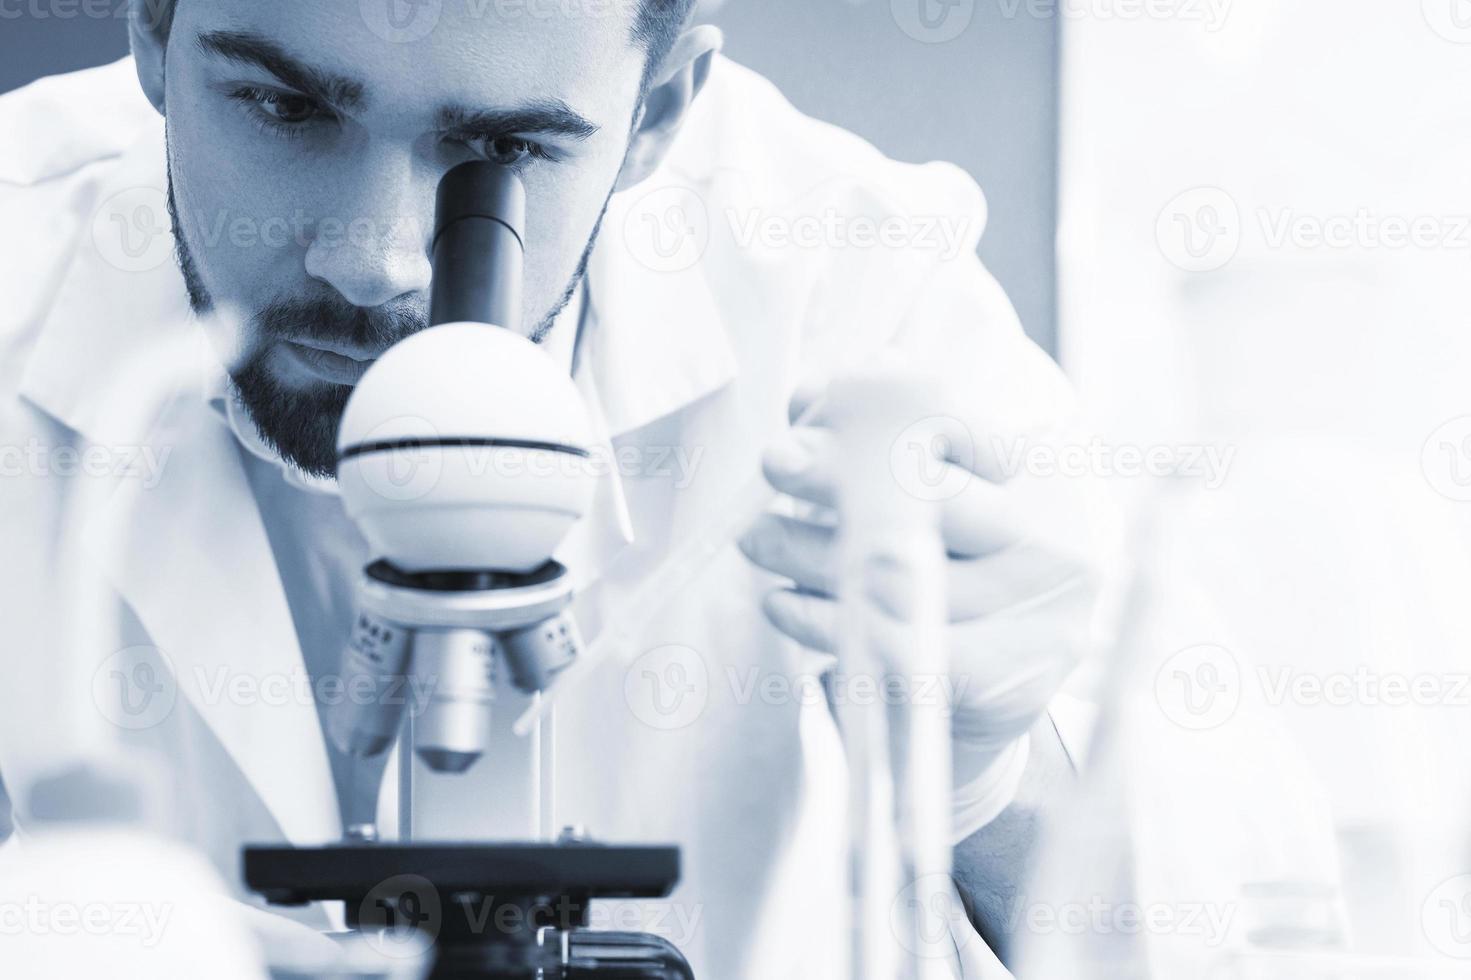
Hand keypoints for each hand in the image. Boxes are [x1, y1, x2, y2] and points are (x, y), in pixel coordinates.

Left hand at [738, 369, 1095, 829]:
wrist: (1000, 684)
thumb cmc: (960, 563)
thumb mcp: (935, 488)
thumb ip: (884, 431)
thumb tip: (811, 392)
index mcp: (1047, 481)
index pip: (964, 431)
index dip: (884, 420)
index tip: (801, 422)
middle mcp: (1054, 543)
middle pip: (933, 501)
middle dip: (839, 480)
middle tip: (774, 462)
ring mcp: (1038, 617)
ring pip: (902, 578)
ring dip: (809, 555)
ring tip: (757, 537)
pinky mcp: (1006, 682)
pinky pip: (897, 646)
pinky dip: (824, 622)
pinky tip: (780, 601)